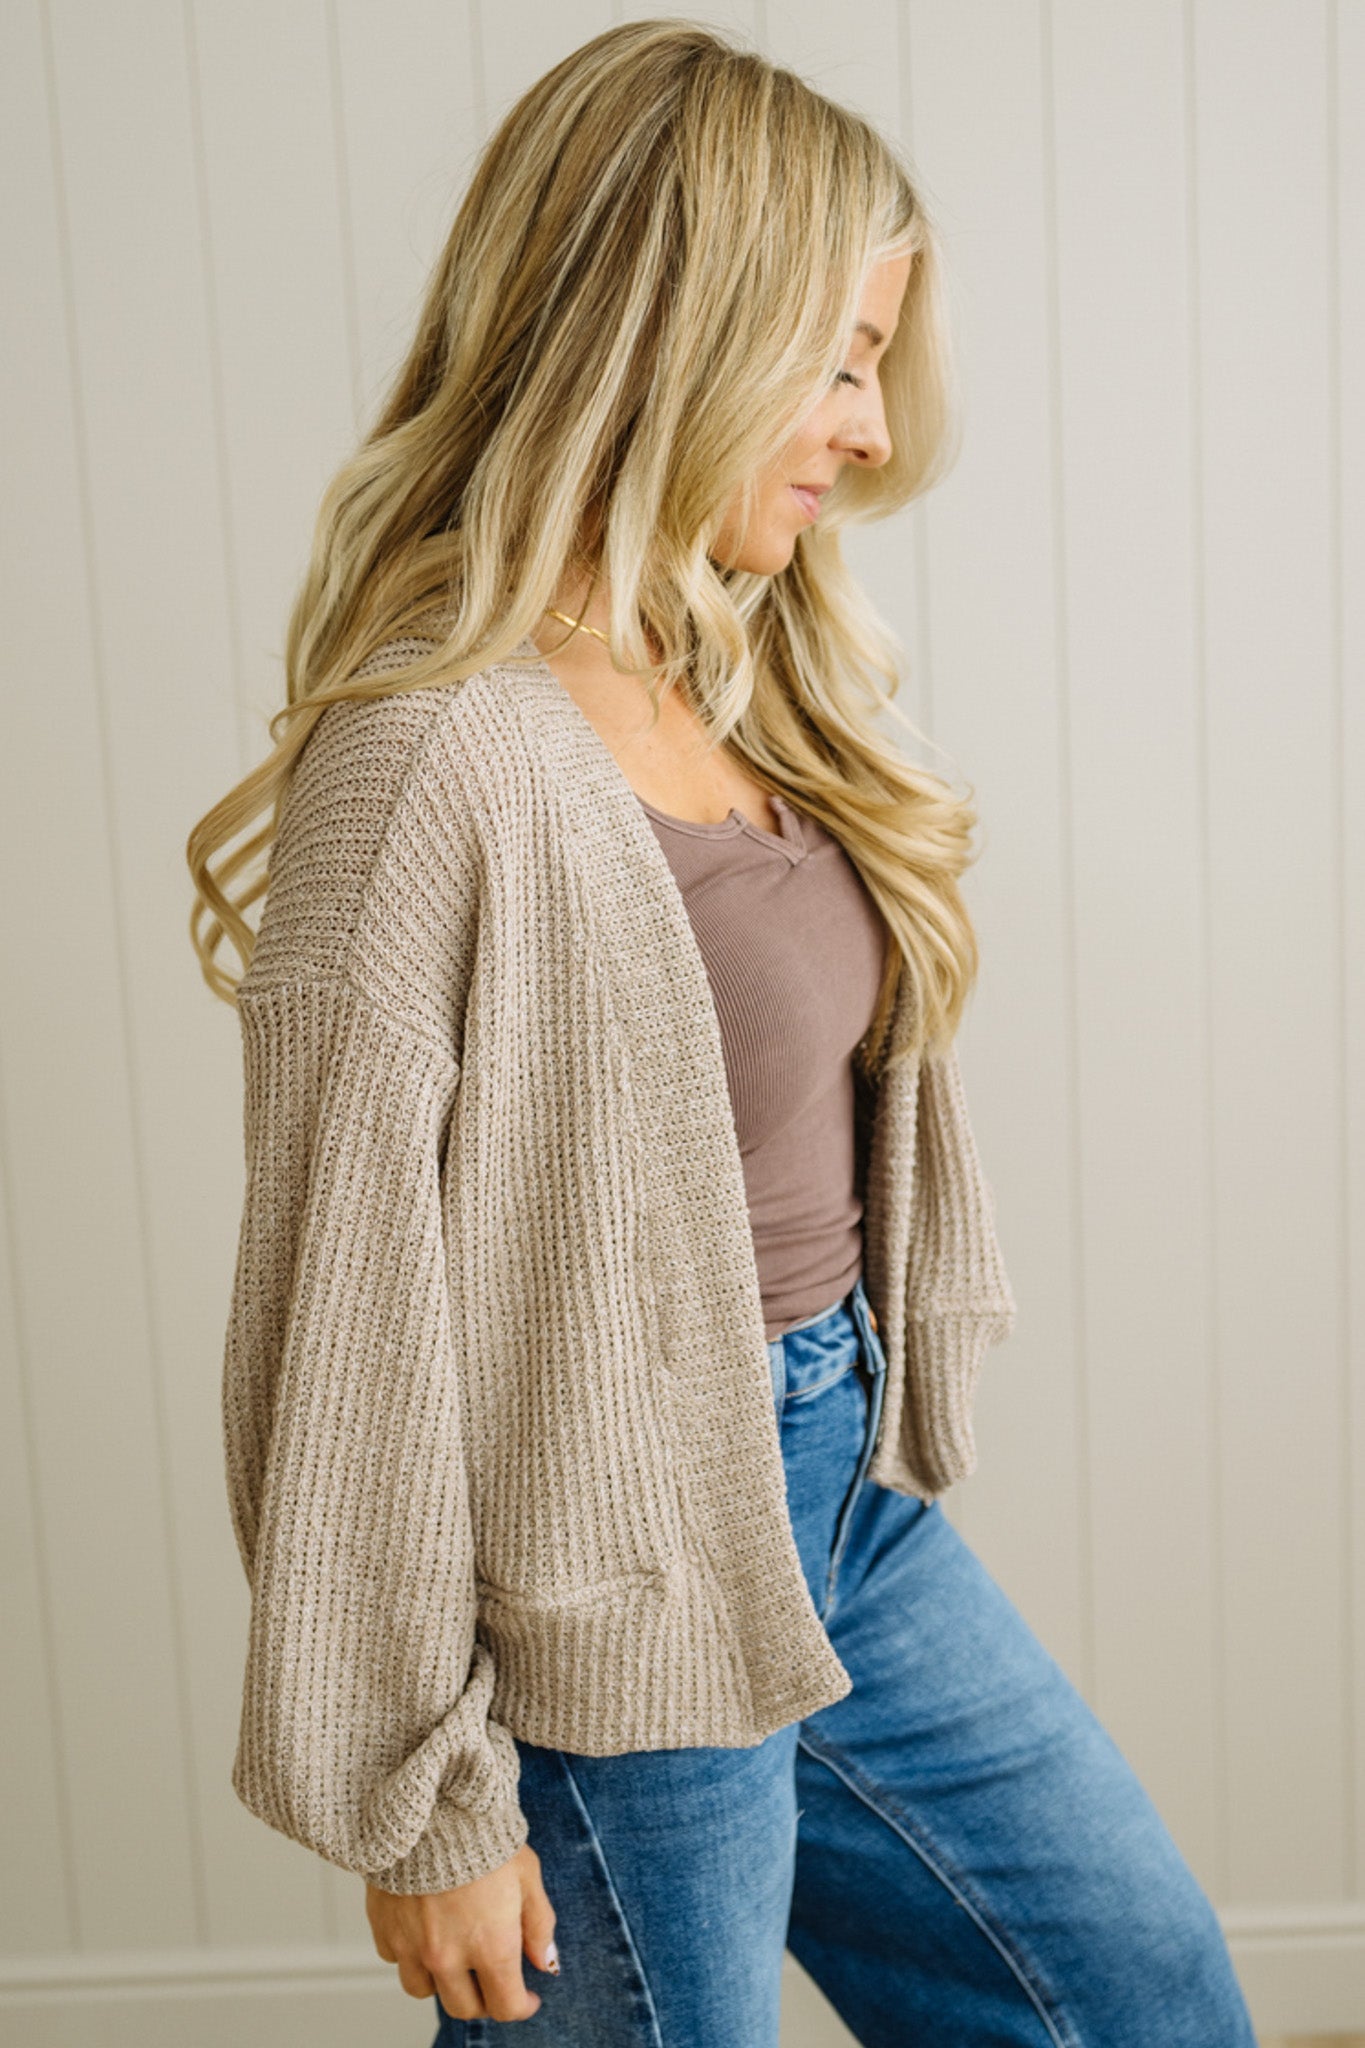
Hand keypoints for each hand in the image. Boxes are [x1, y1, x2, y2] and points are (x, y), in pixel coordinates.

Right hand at [366, 1841, 559, 2023]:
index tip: (528, 1996)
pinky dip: (411, 1953)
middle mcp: (449, 1956)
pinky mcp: (384, 1930)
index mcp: (491, 1946)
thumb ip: (539, 1924)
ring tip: (455, 1953)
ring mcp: (412, 1946)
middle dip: (483, 1998)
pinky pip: (396, 1960)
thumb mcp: (527, 1874)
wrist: (431, 1805)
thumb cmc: (484, 1835)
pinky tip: (424, 1928)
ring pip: (425, 1991)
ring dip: (443, 1980)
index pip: (506, 2006)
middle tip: (491, 1977)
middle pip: (464, 2007)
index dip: (522, 2005)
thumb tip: (545, 1963)